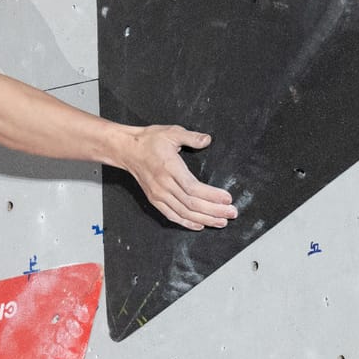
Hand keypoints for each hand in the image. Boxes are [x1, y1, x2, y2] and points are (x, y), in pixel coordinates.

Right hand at [113, 125, 236, 230]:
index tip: (227, 199)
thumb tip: (207, 140)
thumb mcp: (171, 132)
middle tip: (232, 213)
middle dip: (214, 211)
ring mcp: (158, 194)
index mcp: (170, 168)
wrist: (127, 150)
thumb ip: (191, 137)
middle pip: (192, 204)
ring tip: (221, 222)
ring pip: (184, 212)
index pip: (194, 188)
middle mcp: (163, 185)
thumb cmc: (149, 140)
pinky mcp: (154, 199)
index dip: (211, 196)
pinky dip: (186, 223)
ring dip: (204, 219)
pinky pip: (171, 215)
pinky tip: (200, 225)